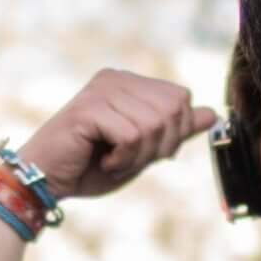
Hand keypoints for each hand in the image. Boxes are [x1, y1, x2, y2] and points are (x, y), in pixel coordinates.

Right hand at [19, 70, 218, 201]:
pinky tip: (103, 160)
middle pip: (173, 109)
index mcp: (129, 83)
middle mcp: (115, 79)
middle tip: (129, 158)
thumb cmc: (91, 167)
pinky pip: (131, 136)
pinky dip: (123, 159)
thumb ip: (175, 131)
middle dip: (158, 146)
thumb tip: (213, 113)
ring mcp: (101, 90)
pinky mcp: (89, 109)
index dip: (174, 133)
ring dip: (138, 156)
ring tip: (112, 159)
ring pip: (154, 124)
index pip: (181, 98)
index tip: (144, 151)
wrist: (47, 182)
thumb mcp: (143, 150)